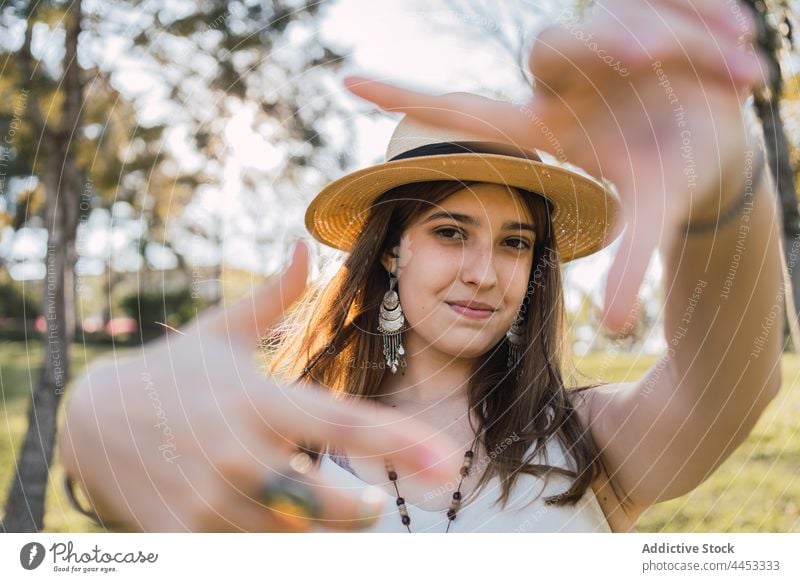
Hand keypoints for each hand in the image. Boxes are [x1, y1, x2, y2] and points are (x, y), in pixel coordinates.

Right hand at [59, 240, 457, 531]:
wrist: (88, 419)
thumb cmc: (173, 371)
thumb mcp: (220, 330)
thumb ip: (275, 297)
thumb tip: (307, 247)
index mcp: (257, 397)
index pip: (343, 422)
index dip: (402, 444)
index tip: (448, 462)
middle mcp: (237, 449)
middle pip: (326, 500)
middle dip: (359, 511)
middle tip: (372, 504)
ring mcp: (207, 497)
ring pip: (289, 535)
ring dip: (315, 529)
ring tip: (314, 509)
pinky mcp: (181, 532)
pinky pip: (245, 551)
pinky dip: (268, 541)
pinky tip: (265, 518)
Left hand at [342, 0, 766, 332]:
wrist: (714, 140)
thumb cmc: (670, 175)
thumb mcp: (651, 213)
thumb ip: (632, 266)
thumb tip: (619, 329)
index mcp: (549, 126)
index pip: (468, 111)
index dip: (408, 97)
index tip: (346, 84)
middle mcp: (563, 81)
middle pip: (558, 47)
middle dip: (618, 44)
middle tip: (656, 56)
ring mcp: (600, 43)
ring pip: (622, 21)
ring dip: (680, 36)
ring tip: (737, 63)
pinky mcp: (644, 9)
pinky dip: (709, 13)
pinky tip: (741, 45)